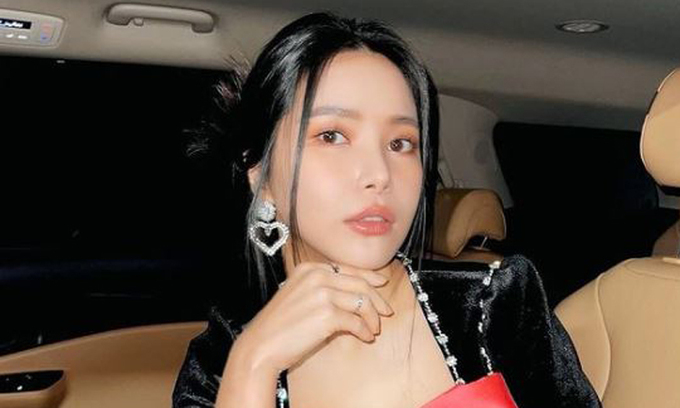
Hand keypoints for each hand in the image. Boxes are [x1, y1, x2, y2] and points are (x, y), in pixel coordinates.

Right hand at [234, 262, 393, 374]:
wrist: (262, 345)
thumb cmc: (279, 326)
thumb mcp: (298, 296)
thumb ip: (321, 289)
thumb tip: (352, 298)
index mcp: (309, 269)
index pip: (348, 269)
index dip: (369, 277)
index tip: (381, 283)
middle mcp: (316, 277)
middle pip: (360, 284)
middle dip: (377, 299)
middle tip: (386, 312)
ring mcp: (322, 294)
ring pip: (362, 302)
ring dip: (372, 318)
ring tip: (373, 329)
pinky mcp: (327, 315)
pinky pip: (356, 322)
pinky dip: (364, 331)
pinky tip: (364, 337)